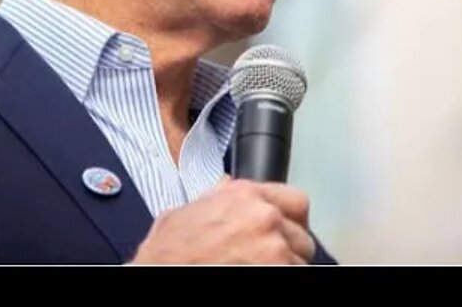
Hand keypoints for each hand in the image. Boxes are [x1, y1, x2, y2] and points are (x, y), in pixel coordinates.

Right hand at [128, 177, 314, 264]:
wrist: (159, 271)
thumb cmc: (167, 254)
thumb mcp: (182, 213)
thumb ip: (213, 197)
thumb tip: (225, 186)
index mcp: (244, 195)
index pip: (295, 202)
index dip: (289, 220)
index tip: (284, 232)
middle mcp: (264, 216)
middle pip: (301, 235)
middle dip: (290, 249)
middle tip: (271, 258)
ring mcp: (273, 248)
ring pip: (299, 261)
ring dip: (284, 267)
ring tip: (258, 268)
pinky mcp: (276, 271)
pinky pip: (294, 274)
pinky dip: (279, 276)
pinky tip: (258, 275)